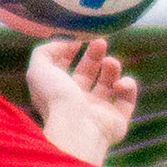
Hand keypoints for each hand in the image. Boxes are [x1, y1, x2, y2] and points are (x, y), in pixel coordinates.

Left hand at [28, 36, 136, 165]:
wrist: (77, 128)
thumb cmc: (56, 99)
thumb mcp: (38, 69)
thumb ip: (45, 51)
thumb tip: (64, 43)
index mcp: (57, 91)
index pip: (64, 68)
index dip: (70, 51)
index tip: (80, 38)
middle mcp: (77, 102)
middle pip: (88, 73)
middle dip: (94, 54)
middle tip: (101, 42)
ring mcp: (98, 112)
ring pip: (109, 83)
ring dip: (112, 67)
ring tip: (110, 62)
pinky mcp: (117, 120)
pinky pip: (127, 99)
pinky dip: (128, 86)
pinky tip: (119, 84)